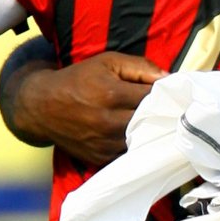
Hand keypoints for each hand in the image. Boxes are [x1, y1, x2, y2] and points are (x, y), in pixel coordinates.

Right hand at [9, 52, 164, 165]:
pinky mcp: (100, 158)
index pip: (153, 97)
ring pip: (142, 142)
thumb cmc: (79, 79)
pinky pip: (129, 155)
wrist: (42, 107)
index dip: (167, 96)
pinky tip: (145, 139)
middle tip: (175, 111)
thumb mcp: (107, 62)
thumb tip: (169, 77)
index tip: (177, 94)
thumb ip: (140, 67)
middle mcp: (108, 122)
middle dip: (164, 115)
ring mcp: (104, 143)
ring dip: (153, 133)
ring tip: (162, 124)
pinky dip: (138, 147)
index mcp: (112, 94)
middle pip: (150, 122)